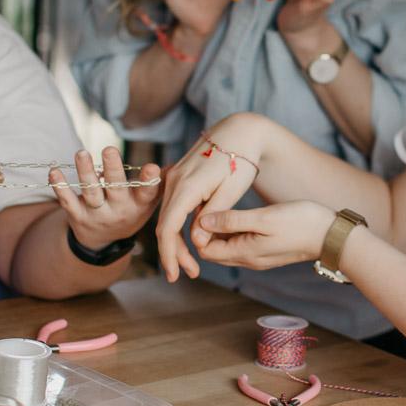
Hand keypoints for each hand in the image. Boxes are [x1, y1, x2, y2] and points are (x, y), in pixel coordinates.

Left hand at [51, 147, 160, 248]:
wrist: (104, 242)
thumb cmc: (130, 211)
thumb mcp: (148, 202)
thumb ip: (158, 183)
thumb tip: (179, 164)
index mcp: (138, 205)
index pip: (146, 193)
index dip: (149, 181)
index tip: (151, 168)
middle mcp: (119, 210)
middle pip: (116, 188)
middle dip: (113, 169)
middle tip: (110, 149)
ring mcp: (97, 214)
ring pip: (91, 192)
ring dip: (86, 172)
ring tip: (81, 153)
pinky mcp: (77, 216)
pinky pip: (67, 201)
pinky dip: (60, 187)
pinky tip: (54, 172)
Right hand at [155, 113, 265, 281]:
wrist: (240, 131)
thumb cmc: (241, 159)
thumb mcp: (231, 190)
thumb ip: (213, 216)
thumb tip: (196, 242)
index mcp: (187, 185)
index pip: (168, 227)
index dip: (169, 254)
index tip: (174, 275)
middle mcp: (174, 180)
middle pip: (165, 225)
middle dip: (174, 253)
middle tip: (189, 274)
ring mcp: (173, 177)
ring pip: (168, 216)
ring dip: (177, 240)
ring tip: (192, 263)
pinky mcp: (178, 177)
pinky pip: (173, 206)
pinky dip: (179, 225)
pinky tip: (191, 239)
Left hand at [194, 201, 334, 269]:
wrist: (332, 235)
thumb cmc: (300, 223)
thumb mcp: (263, 218)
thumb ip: (231, 221)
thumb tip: (202, 222)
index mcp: (244, 253)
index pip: (205, 249)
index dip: (197, 232)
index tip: (200, 208)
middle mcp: (248, 259)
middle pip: (214, 250)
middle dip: (205, 232)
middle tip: (206, 204)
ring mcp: (258, 256)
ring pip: (227, 247)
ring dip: (219, 231)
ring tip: (219, 205)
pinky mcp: (267, 250)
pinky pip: (240, 244)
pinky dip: (232, 231)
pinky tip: (236, 213)